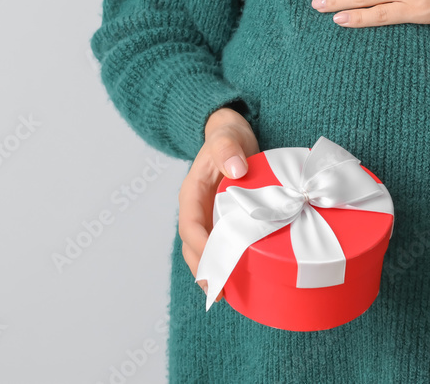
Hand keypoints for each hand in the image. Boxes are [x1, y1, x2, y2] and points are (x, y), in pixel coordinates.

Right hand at [179, 105, 259, 301]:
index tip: (214, 260)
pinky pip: (220, 244)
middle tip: (218, 291)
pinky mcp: (222, 220)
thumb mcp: (226, 136)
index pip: (190, 224)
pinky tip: (239, 278)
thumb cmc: (228, 135)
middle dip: (203, 268)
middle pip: (193, 245)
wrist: (232, 135)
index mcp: (192, 192)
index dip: (200, 245)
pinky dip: (226, 261)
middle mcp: (197, 208)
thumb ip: (227, 149)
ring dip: (212, 271)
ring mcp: (209, 216)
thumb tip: (235, 169)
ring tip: (225, 294)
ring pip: (203, 249)